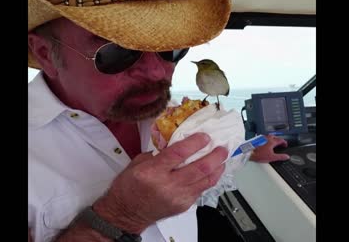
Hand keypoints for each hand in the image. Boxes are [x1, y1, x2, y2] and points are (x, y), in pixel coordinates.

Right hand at [94, 132, 227, 232]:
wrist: (126, 213)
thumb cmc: (129, 186)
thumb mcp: (138, 163)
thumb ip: (159, 153)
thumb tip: (178, 142)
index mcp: (152, 171)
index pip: (179, 154)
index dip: (195, 143)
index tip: (205, 136)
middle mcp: (167, 185)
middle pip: (199, 168)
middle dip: (215, 156)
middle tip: (222, 146)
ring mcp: (178, 197)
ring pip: (206, 181)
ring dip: (218, 167)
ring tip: (223, 157)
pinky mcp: (183, 206)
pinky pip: (201, 190)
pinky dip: (209, 179)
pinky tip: (213, 171)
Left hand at [249, 134, 289, 162]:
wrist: (248, 152)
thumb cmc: (259, 154)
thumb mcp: (271, 157)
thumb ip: (280, 157)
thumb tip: (286, 156)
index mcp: (272, 141)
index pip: (281, 140)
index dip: (284, 142)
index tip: (285, 145)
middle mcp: (267, 138)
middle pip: (275, 137)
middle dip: (278, 140)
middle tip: (280, 143)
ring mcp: (261, 138)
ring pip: (269, 137)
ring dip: (272, 139)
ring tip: (273, 143)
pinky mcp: (257, 139)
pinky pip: (264, 138)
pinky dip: (267, 140)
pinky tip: (265, 144)